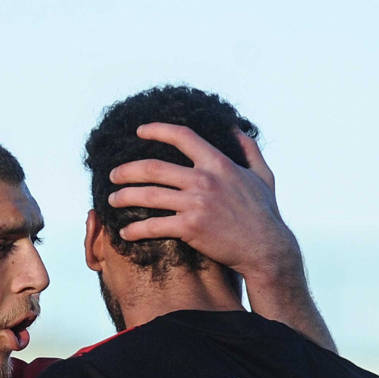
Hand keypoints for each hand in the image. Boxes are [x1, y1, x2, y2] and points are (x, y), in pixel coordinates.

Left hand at [107, 123, 298, 281]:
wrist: (267, 249)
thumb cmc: (265, 213)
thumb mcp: (263, 175)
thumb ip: (249, 149)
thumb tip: (235, 128)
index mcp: (219, 164)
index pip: (183, 136)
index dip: (157, 130)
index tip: (139, 131)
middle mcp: (205, 179)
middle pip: (153, 167)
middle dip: (126, 170)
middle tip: (113, 174)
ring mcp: (196, 203)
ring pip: (147, 195)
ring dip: (124, 197)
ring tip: (112, 200)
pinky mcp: (190, 227)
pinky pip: (153, 225)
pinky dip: (134, 229)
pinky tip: (125, 232)